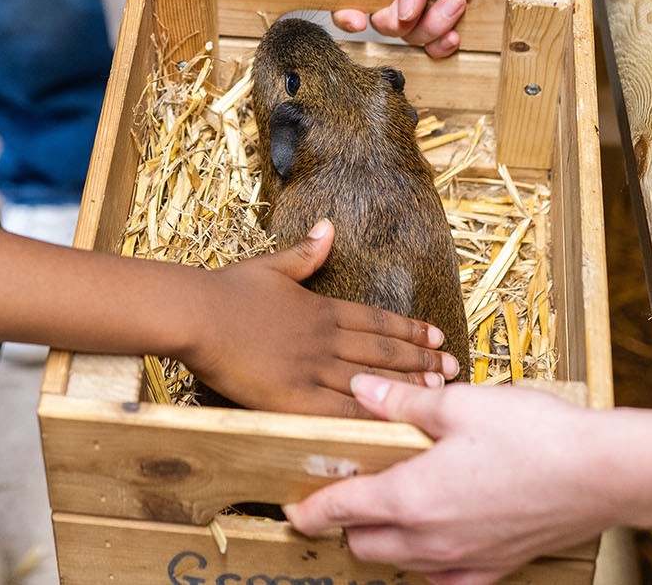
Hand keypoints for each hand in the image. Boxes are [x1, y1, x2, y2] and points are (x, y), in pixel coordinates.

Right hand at [185, 220, 457, 417]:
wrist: (199, 314)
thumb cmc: (228, 289)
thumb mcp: (271, 265)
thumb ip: (304, 254)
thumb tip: (329, 227)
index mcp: (320, 308)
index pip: (376, 319)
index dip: (408, 329)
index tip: (436, 334)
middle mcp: (324, 339)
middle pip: (382, 351)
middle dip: (420, 360)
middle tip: (452, 367)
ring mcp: (312, 370)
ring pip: (371, 380)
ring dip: (407, 387)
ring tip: (438, 393)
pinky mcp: (294, 399)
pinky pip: (341, 413)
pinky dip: (370, 418)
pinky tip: (395, 423)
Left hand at [284, 375, 607, 583]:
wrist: (601, 474)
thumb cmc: (531, 434)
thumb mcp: (457, 405)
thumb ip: (402, 403)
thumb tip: (361, 391)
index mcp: (413, 498)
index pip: (344, 511)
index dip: (312, 510)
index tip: (293, 510)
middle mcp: (433, 540)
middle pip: (367, 546)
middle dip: (346, 525)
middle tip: (340, 496)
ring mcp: (466, 559)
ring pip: (404, 564)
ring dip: (384, 542)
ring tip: (383, 509)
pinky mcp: (497, 566)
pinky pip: (446, 578)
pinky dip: (427, 562)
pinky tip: (434, 538)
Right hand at [331, 0, 558, 57]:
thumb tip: (398, 12)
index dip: (349, 9)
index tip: (355, 19)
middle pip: (388, 21)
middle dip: (408, 20)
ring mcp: (442, 1)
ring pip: (415, 37)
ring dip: (435, 27)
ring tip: (463, 3)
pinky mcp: (470, 19)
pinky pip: (442, 48)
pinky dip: (446, 45)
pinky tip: (462, 33)